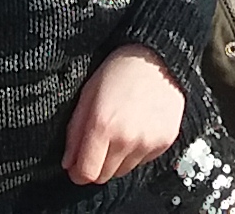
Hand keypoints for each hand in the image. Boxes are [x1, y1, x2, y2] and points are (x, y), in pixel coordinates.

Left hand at [62, 45, 185, 186]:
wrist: (158, 58)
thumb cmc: (119, 71)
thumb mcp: (87, 96)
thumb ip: (75, 132)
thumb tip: (68, 163)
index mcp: (102, 126)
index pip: (86, 174)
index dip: (78, 172)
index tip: (78, 166)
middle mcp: (126, 139)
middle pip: (104, 176)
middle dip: (97, 164)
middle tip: (100, 143)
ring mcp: (148, 142)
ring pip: (124, 171)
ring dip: (117, 159)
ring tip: (121, 131)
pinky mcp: (165, 142)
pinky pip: (143, 161)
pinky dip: (137, 152)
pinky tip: (137, 128)